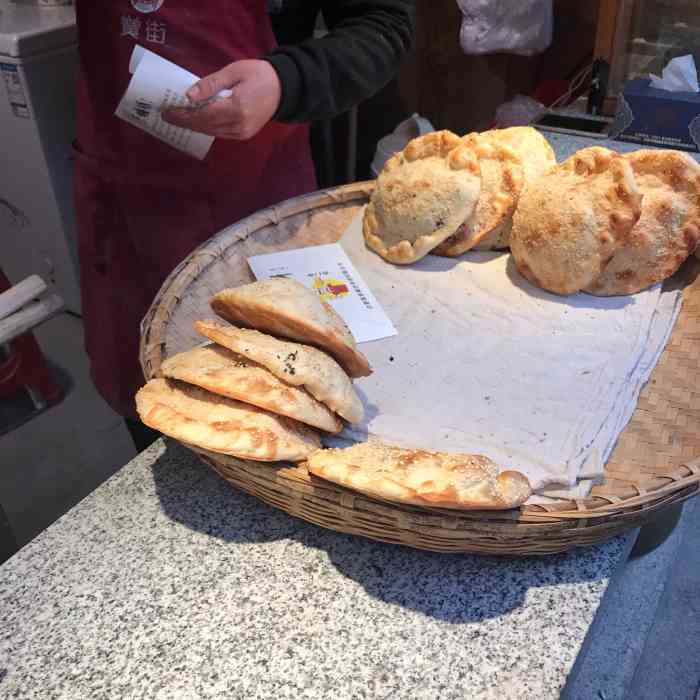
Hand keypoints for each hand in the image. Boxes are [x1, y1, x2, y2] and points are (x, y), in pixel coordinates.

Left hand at [162, 59, 281, 139]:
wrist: (282, 89)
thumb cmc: (258, 75)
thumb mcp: (234, 71)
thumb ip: (211, 84)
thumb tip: (189, 96)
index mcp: (237, 108)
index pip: (204, 114)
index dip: (184, 115)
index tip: (168, 112)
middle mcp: (239, 125)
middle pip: (205, 126)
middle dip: (185, 121)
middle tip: (167, 115)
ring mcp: (242, 133)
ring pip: (211, 132)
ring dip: (194, 126)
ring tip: (178, 118)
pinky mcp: (244, 135)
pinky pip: (220, 133)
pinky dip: (206, 127)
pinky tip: (196, 121)